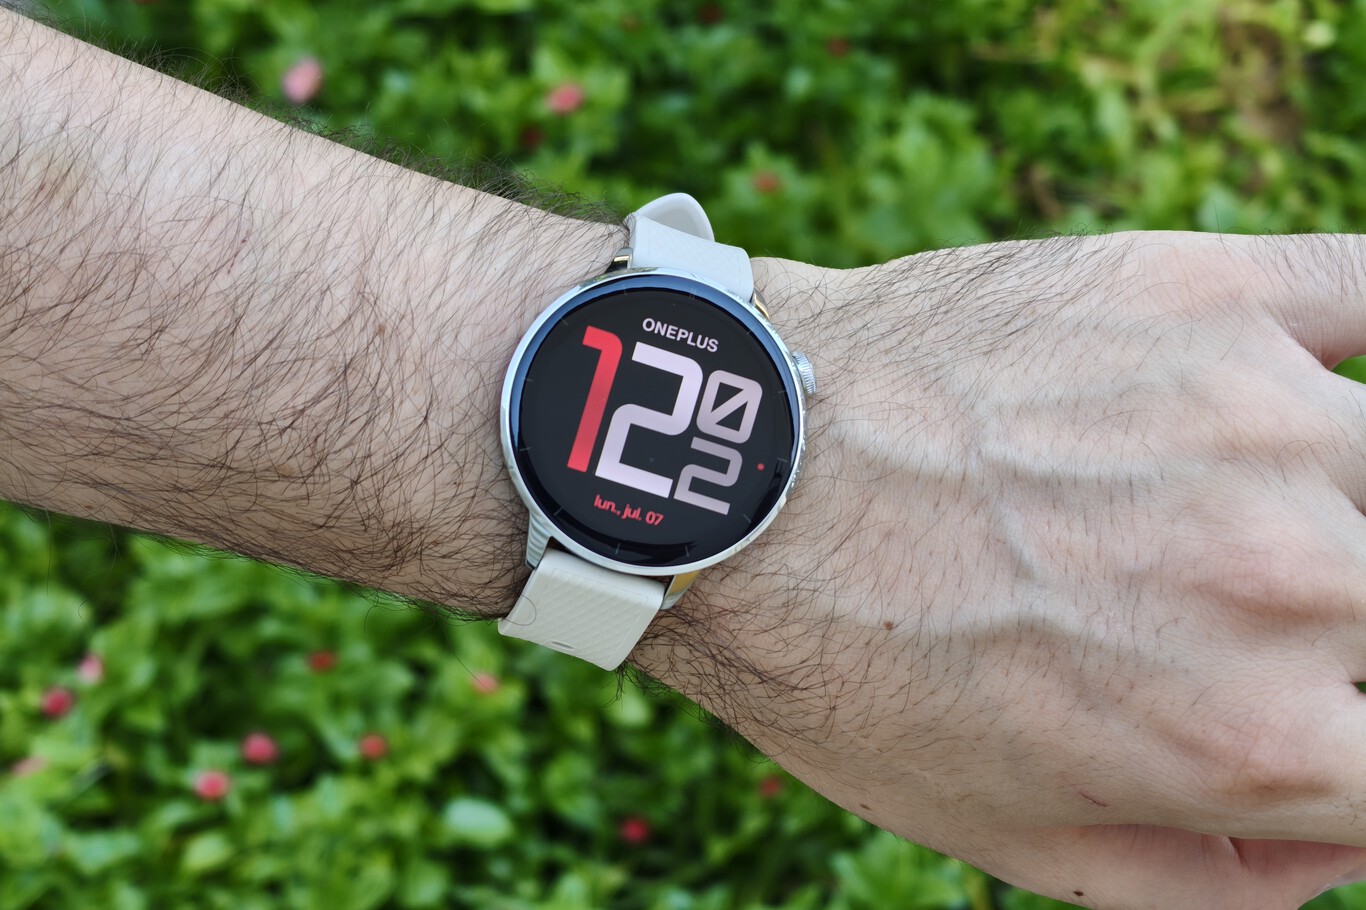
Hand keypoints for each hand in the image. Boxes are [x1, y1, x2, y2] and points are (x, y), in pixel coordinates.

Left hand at [637, 233, 1365, 907]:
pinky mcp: (1203, 293)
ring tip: (1227, 512)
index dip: (1356, 749)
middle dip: (1335, 632)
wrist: (733, 472)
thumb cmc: (846, 662)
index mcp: (1249, 740)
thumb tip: (1331, 850)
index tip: (1310, 710)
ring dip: (1341, 507)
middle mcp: (1286, 579)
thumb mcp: (1008, 838)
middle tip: (1226, 606)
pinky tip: (1314, 377)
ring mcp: (1256, 418)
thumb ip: (1207, 881)